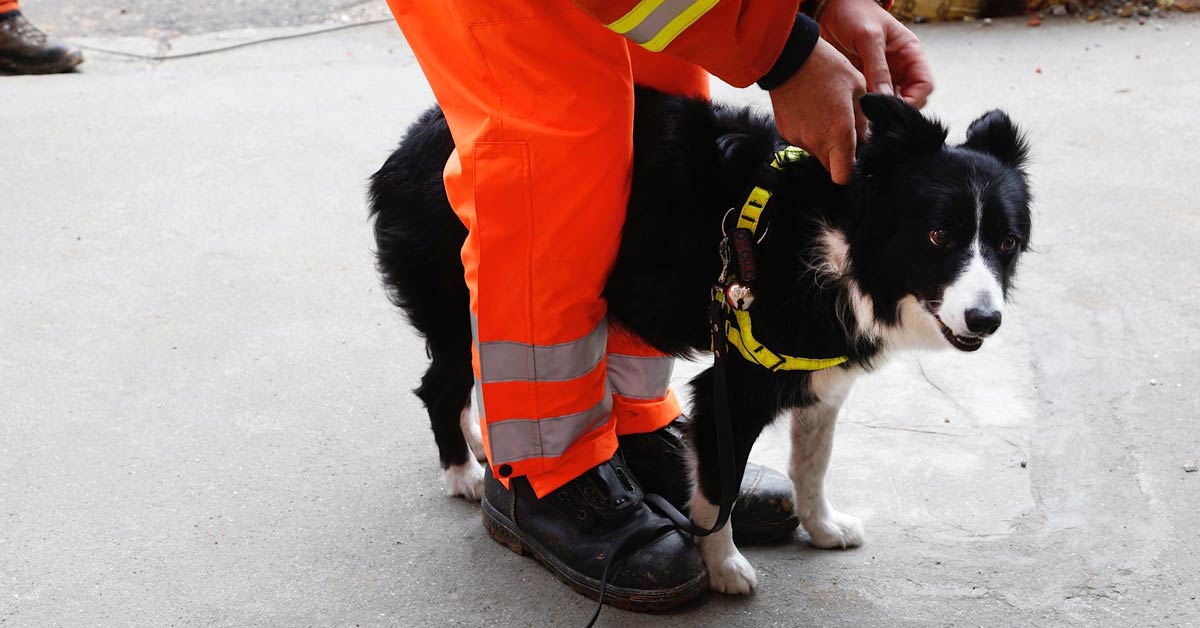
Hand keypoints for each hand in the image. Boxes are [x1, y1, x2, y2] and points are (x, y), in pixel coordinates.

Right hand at [768, 37, 866, 184]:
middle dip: (840, 154)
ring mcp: (798, 138)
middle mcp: (816, 141)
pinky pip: (802, 140)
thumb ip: (864, 119)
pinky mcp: (785, 131)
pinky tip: (811, 110)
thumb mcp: (858, 87)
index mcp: (839, 132)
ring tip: (826, 113)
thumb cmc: (825, 67)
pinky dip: (809, 131)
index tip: (854, 159)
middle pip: (830, 165)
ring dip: (824, 141)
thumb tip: (865, 135)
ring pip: (816, 152)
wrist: (788, 56)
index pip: (843, 176)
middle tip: (844, 130)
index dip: (850, 172)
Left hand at [817, 0, 933, 106]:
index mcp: (910, 53)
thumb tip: (885, 97)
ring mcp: (884, 74)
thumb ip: (877, 67)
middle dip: (897, 108)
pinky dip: (867, 107)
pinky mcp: (866, 79)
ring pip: (891, 101)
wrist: (831, 8)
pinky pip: (872, 99)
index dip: (914, 100)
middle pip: (910, 97)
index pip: (924, 85)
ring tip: (866, 113)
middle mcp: (900, 66)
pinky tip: (856, 108)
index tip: (894, 110)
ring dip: (881, 110)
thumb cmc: (854, 12)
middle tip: (877, 115)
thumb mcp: (868, 37)